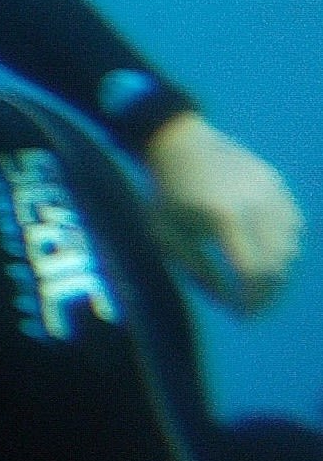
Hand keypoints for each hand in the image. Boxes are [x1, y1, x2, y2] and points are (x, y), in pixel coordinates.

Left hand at [144, 113, 303, 315]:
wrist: (181, 143)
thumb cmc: (167, 193)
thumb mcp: (167, 234)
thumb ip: (197, 269)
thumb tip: (226, 300)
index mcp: (224, 218)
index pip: (251, 271)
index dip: (250, 300)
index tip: (243, 316)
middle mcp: (255, 204)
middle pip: (277, 264)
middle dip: (267, 293)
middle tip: (253, 307)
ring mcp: (271, 192)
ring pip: (291, 246)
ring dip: (277, 271)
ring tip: (256, 284)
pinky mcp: (278, 185)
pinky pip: (294, 225)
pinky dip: (285, 246)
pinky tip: (266, 255)